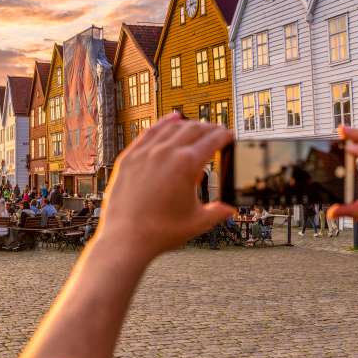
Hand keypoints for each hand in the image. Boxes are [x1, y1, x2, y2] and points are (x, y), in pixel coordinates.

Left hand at [97, 113, 234, 259]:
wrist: (126, 239)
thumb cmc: (162, 233)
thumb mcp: (198, 222)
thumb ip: (218, 211)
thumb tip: (230, 209)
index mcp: (187, 164)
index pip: (212, 141)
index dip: (224, 136)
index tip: (229, 136)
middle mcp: (166, 152)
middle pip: (194, 129)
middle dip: (209, 128)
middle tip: (217, 132)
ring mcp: (145, 152)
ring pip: (172, 127)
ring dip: (189, 124)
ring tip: (198, 126)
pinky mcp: (130, 157)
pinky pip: (150, 132)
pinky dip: (163, 123)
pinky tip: (172, 118)